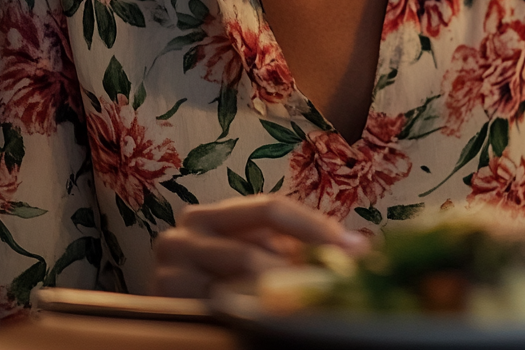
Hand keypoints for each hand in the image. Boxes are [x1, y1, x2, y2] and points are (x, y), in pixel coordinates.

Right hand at [152, 193, 368, 297]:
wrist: (170, 316)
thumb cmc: (222, 280)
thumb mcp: (256, 254)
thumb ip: (295, 247)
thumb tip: (358, 249)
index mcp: (212, 213)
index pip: (269, 207)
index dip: (312, 226)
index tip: (350, 246)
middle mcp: (186, 231)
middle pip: (254, 248)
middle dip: (302, 268)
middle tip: (340, 281)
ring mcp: (172, 268)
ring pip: (239, 282)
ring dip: (281, 295)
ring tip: (310, 302)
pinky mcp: (166, 300)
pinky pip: (220, 307)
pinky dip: (251, 312)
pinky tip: (272, 316)